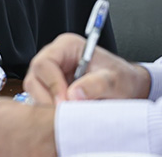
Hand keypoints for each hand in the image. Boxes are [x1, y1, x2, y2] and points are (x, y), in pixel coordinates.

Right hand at [23, 33, 151, 104]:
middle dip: (47, 97)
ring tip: (67, 114)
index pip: (46, 63)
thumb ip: (95, 85)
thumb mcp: (114, 80)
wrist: (128, 88)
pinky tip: (64, 116)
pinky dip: (49, 110)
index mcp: (67, 46)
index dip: (52, 84)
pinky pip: (40, 100)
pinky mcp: (50, 89)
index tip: (65, 102)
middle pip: (35, 77)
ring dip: (47, 105)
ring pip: (34, 90)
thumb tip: (73, 94)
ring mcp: (50, 73)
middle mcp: (55, 57)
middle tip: (64, 113)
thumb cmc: (121, 78)